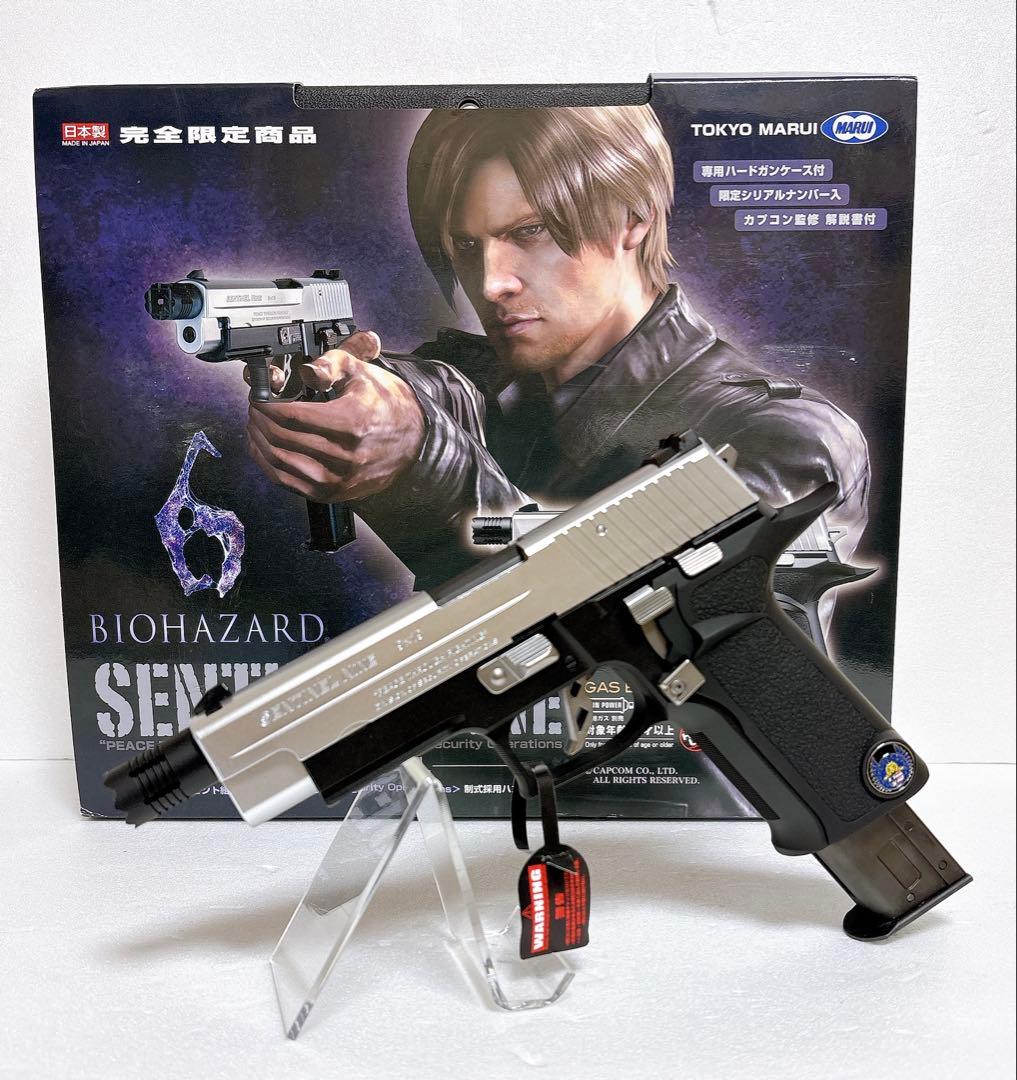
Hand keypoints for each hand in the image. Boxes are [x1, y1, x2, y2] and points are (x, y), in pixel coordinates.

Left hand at [245, 330, 424, 501]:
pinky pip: (287, 482)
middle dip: (259, 421)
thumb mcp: (362, 373)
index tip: (258, 398)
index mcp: (351, 423)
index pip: (292, 416)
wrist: (414, 441)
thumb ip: (330, 364)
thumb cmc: (387, 405)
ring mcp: (337, 479)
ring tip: (255, 426)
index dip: (266, 406)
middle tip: (254, 409)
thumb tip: (304, 371)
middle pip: (282, 438)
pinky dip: (268, 465)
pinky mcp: (332, 494)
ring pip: (280, 462)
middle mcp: (344, 456)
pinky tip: (262, 450)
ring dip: (259, 442)